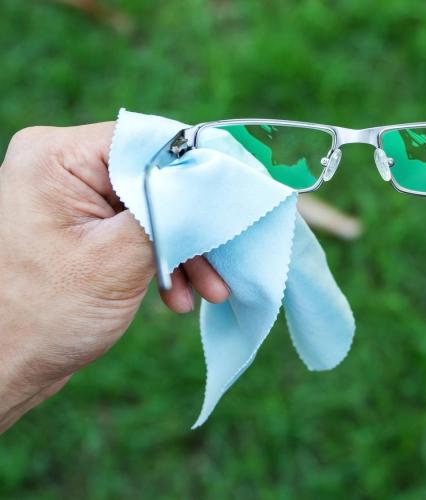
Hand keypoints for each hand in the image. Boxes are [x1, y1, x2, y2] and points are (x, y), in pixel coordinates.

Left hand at [0, 123, 228, 431]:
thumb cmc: (42, 317)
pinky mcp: (83, 228)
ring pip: (153, 208)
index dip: (196, 168)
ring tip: (211, 291)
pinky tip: (180, 297)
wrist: (3, 369)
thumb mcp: (118, 260)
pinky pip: (138, 230)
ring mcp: (72, 199)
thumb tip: (219, 180)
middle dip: (192, 225)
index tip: (233, 200)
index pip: (146, 140)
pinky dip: (163, 260)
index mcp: (55, 157)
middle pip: (154, 178)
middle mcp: (61, 167)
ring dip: (184, 251)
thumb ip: (170, 212)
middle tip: (223, 262)